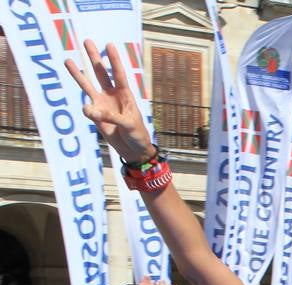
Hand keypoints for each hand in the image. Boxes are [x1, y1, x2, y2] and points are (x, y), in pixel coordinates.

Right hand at [64, 41, 154, 163]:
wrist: (133, 149)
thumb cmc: (137, 134)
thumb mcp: (129, 125)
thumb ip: (111, 117)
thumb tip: (90, 110)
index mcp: (125, 94)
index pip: (119, 74)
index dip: (114, 60)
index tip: (109, 44)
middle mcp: (112, 95)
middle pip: (101, 73)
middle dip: (94, 57)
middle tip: (86, 41)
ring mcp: (102, 104)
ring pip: (88, 84)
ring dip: (78, 73)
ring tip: (67, 60)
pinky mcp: (95, 115)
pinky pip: (87, 109)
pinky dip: (87, 111)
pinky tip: (91, 113)